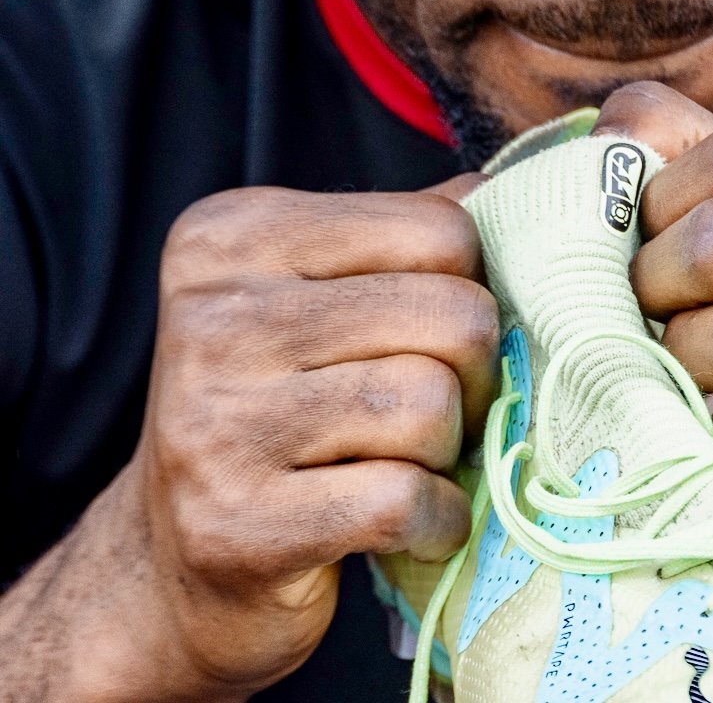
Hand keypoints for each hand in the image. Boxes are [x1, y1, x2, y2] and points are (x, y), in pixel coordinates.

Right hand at [111, 181, 498, 697]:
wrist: (174, 559)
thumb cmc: (272, 406)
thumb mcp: (314, 291)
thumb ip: (401, 233)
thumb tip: (502, 189)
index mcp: (234, 234)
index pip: (438, 231)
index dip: (471, 289)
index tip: (438, 334)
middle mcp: (213, 315)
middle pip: (451, 315)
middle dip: (475, 373)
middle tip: (445, 404)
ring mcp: (216, 421)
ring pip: (432, 405)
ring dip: (450, 448)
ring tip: (411, 459)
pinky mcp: (238, 524)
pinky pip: (407, 500)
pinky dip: (438, 518)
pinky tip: (413, 522)